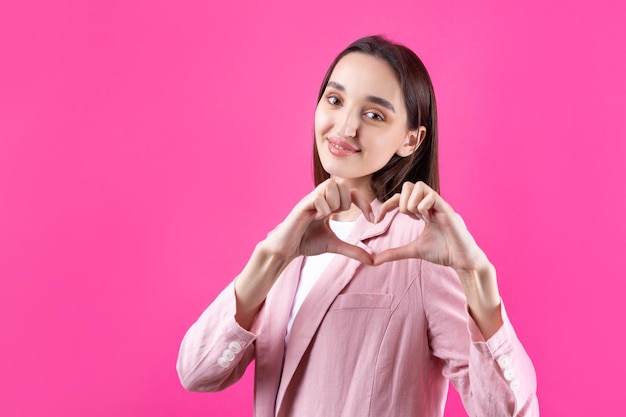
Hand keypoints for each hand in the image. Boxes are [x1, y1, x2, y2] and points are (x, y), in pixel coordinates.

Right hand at [264, 178, 374, 264]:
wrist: (286, 249)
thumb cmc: (306, 243)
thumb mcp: (334, 245)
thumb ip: (353, 250)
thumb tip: (372, 261)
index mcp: (330, 204)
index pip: (352, 193)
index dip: (365, 203)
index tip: (372, 220)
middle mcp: (321, 198)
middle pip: (343, 183)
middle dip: (347, 200)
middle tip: (339, 216)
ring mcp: (311, 199)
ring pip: (331, 184)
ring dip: (334, 202)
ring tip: (326, 217)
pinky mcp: (302, 205)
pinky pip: (318, 196)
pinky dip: (322, 208)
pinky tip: (316, 219)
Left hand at [373, 181, 487, 270]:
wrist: (462, 261)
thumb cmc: (442, 252)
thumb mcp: (413, 250)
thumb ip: (395, 252)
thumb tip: (374, 261)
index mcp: (422, 210)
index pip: (400, 198)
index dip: (385, 206)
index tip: (377, 221)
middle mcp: (430, 204)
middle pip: (409, 185)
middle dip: (401, 201)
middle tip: (406, 218)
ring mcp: (439, 205)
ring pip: (418, 186)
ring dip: (412, 203)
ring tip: (418, 218)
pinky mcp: (447, 209)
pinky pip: (431, 196)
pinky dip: (424, 207)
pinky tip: (429, 220)